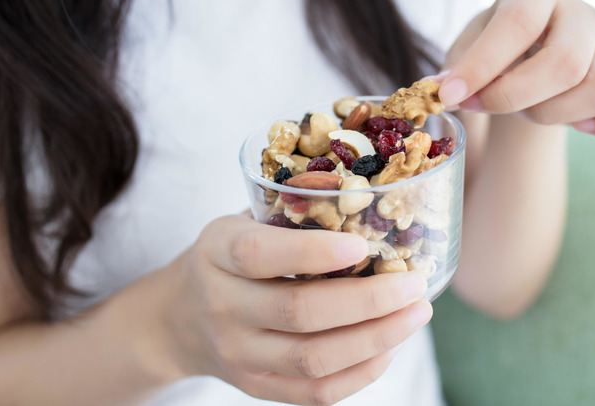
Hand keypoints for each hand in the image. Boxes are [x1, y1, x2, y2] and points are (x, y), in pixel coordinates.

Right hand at [163, 215, 430, 404]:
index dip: (312, 252)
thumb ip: (294, 218)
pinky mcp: (255, 387)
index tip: (362, 244)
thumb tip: (379, 207)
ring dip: (375, 339)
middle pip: (298, 312)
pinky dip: (361, 372)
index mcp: (218, 251)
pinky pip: (315, 393)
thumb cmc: (231, 257)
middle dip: (368, 301)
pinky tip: (389, 347)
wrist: (179, 318)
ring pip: (312, 359)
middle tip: (415, 284)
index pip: (259, 254)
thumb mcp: (244, 222)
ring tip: (415, 315)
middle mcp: (222, 305)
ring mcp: (237, 354)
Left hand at [439, 0, 594, 139]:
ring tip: (522, 108)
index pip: (518, 23)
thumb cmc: (490, 47)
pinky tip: (581, 126)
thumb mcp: (466, 45)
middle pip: (565, 63)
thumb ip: (457, 65)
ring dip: (550, 114)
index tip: (448, 94)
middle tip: (480, 105)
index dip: (482, 64)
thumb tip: (444, 89)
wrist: (524, 51)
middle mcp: (581, 12)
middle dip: (512, 96)